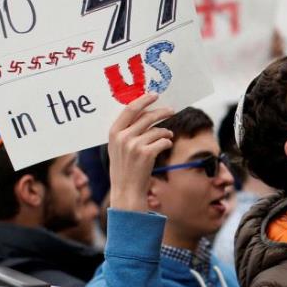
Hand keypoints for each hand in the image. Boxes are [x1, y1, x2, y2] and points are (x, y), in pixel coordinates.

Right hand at [107, 93, 173, 211]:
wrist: (126, 190)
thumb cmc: (124, 167)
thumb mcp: (118, 147)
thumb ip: (127, 130)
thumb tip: (145, 111)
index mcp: (114, 132)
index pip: (130, 109)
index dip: (143, 100)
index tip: (154, 95)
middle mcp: (123, 137)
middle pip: (147, 116)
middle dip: (162, 111)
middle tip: (172, 110)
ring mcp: (134, 145)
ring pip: (158, 130)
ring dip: (166, 131)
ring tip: (168, 135)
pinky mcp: (146, 154)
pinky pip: (163, 141)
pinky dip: (167, 142)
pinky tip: (166, 145)